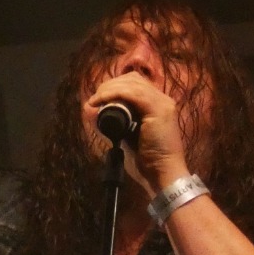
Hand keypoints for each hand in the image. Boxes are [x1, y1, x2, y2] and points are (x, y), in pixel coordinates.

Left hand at [85, 71, 191, 197]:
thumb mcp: (124, 137)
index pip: (135, 84)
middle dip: (110, 85)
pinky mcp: (159, 109)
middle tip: (95, 100)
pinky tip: (101, 100)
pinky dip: (114, 94)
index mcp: (158, 105)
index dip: (115, 87)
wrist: (163, 175)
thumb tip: (90, 109)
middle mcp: (163, 100)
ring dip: (109, 89)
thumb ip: (111, 124)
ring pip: (131, 83)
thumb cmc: (146, 161)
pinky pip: (133, 93)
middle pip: (133, 79)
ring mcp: (163, 103)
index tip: (98, 99)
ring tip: (96, 101)